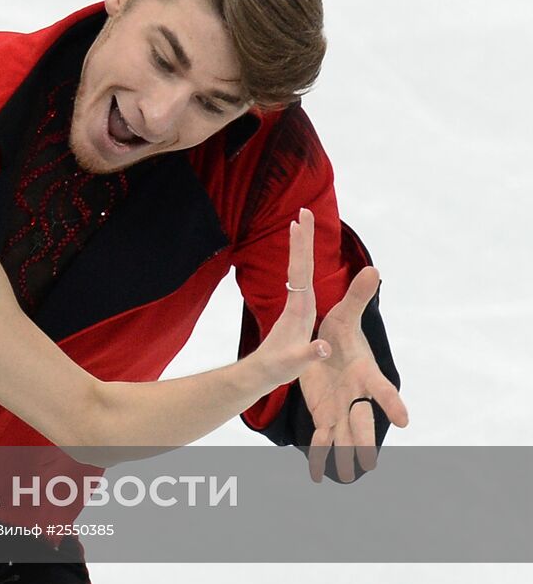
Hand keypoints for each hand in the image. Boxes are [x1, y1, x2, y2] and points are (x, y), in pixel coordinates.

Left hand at [251, 209, 336, 389]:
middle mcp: (296, 302)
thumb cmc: (277, 369)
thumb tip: (322, 347)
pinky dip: (303, 265)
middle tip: (303, 210)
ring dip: (301, 247)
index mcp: (299, 308)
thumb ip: (307, 355)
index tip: (300, 220)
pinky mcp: (296, 313)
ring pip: (299, 270)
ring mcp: (295, 306)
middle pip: (300, 263)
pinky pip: (301, 281)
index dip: (302, 246)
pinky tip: (304, 261)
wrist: (260, 374)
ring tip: (300, 225)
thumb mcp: (294, 365)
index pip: (301, 270)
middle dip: (302, 237)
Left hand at [299, 265, 410, 482]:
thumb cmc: (341, 332)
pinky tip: (317, 471)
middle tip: (368, 460)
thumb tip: (373, 268)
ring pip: (345, 435)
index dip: (392, 404)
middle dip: (365, 439)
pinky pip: (324, 437)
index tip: (403, 420)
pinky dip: (321, 453)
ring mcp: (341, 409)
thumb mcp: (344, 314)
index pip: (382, 390)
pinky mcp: (325, 416)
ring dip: (345, 453)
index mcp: (365, 374)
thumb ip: (357, 297)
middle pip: (364, 420)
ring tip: (348, 475)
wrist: (326, 346)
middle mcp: (357, 396)